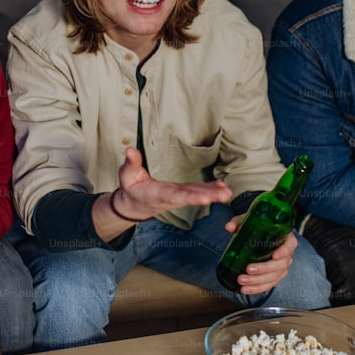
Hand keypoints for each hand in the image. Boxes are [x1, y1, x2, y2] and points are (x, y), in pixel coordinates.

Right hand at [93, 147, 232, 241]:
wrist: (135, 205)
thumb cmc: (131, 188)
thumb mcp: (127, 175)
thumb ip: (131, 163)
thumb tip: (130, 149)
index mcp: (157, 194)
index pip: (175, 196)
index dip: (190, 197)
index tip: (204, 198)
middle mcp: (170, 197)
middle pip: (191, 197)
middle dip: (208, 196)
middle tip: (224, 195)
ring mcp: (177, 196)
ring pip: (196, 195)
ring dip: (213, 194)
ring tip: (228, 193)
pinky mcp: (182, 193)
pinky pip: (197, 191)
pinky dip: (210, 190)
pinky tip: (222, 188)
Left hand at [223, 219, 298, 294]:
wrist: (261, 235)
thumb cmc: (258, 227)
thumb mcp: (249, 221)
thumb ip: (239, 223)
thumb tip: (229, 227)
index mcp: (286, 239)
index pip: (290, 246)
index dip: (284, 252)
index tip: (274, 256)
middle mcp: (286, 255)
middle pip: (280, 265)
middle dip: (263, 270)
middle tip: (248, 270)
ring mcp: (281, 268)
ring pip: (273, 278)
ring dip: (257, 282)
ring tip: (242, 281)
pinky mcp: (274, 277)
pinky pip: (268, 285)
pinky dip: (257, 289)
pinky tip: (245, 290)